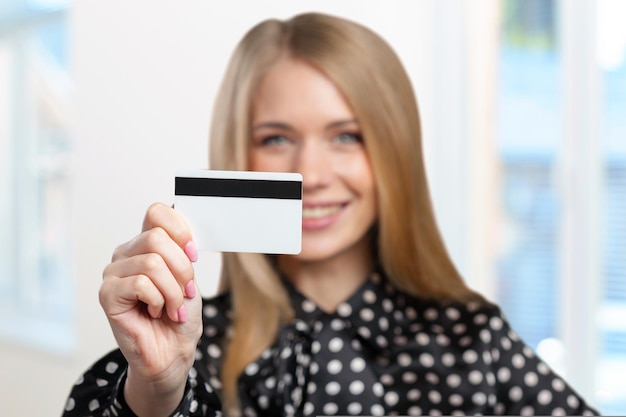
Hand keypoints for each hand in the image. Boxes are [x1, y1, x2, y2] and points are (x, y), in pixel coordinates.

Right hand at [99, 202, 202, 415]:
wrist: (172, 352)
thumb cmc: (180, 315)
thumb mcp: (188, 278)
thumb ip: (181, 252)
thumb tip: (182, 230)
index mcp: (146, 244)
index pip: (157, 212)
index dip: (180, 230)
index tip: (193, 253)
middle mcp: (127, 253)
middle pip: (157, 238)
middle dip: (182, 269)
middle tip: (185, 292)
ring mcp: (114, 272)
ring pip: (152, 263)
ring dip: (172, 291)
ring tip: (173, 308)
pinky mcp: (107, 293)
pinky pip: (141, 283)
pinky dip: (158, 300)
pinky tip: (155, 312)